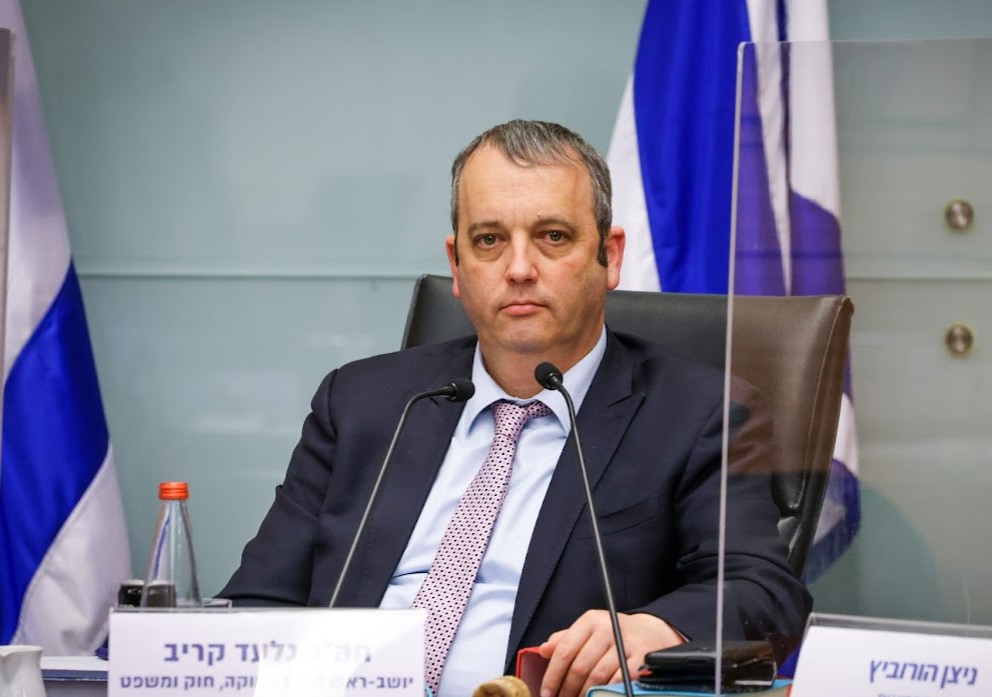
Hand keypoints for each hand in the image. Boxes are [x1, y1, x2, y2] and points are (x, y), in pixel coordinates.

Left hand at [536, 611, 682, 696]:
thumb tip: (543, 650)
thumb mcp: (589, 630)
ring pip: (596, 677)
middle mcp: (608, 629)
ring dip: (583, 694)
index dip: (552, 674)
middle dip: (567, 689)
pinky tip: (597, 696)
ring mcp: (625, 644)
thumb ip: (565, 639)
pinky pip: (616, 682)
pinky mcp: (640, 660)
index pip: (565, 650)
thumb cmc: (614, 634)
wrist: (651, 633)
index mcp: (591, 621)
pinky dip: (604, 693)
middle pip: (579, 666)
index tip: (546, 691)